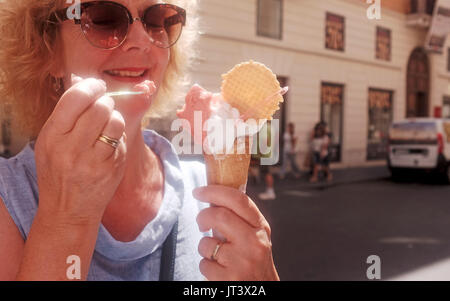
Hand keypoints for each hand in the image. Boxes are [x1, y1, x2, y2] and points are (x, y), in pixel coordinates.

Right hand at [35, 76, 128, 224]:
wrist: (68, 212)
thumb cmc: (59, 171)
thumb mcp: (51, 142)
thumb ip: (66, 113)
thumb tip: (82, 80)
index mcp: (52, 136)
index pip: (75, 98)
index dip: (91, 86)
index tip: (98, 85)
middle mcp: (71, 147)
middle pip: (100, 107)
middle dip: (106, 102)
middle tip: (104, 106)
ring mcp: (93, 160)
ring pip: (115, 122)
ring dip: (115, 118)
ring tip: (108, 126)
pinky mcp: (112, 169)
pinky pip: (121, 141)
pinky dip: (118, 139)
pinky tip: (108, 147)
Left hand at [194, 186, 279, 280]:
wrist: (264, 290)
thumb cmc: (255, 261)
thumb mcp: (256, 236)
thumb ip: (241, 219)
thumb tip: (214, 198)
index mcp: (260, 228)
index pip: (238, 200)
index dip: (214, 191)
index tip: (198, 191)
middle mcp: (254, 243)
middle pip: (219, 216)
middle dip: (202, 216)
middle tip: (201, 223)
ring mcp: (242, 261)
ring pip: (207, 243)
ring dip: (204, 247)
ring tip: (216, 253)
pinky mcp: (229, 278)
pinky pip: (204, 264)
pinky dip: (206, 265)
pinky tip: (218, 269)